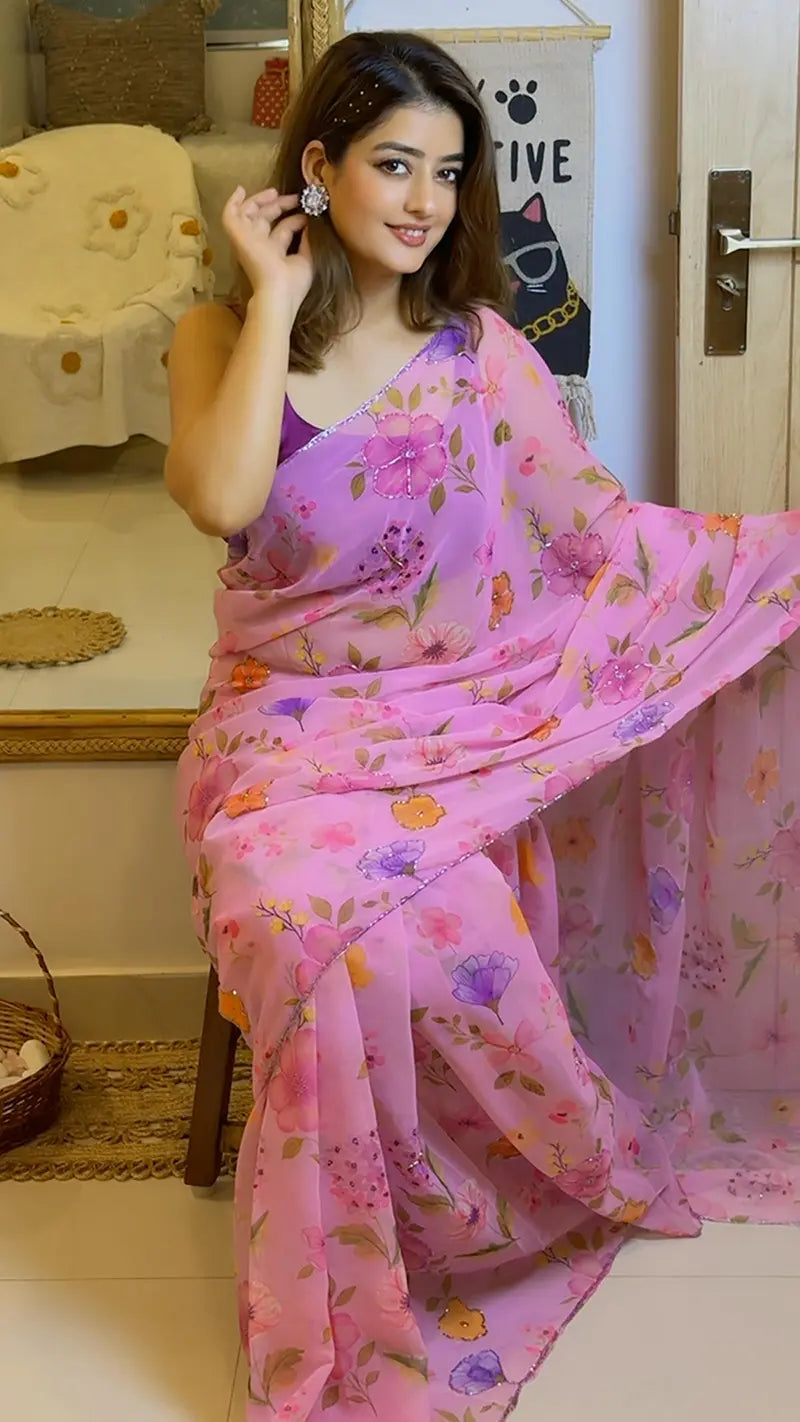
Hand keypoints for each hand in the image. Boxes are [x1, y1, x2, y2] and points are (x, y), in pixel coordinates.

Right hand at [222, 186, 312, 315]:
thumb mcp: (306, 259)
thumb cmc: (294, 282)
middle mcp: (260, 245)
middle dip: (279, 206)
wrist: (278, 290)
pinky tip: (239, 189)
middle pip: (266, 219)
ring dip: (260, 200)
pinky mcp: (238, 234)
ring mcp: (249, 239)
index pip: (283, 231)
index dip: (294, 219)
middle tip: (294, 197)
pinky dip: (232, 202)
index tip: (306, 211)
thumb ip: (307, 242)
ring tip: (274, 191)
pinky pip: (230, 215)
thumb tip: (310, 223)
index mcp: (276, 253)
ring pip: (249, 214)